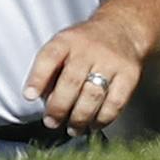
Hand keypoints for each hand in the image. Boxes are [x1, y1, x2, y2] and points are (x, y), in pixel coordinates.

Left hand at [24, 9, 148, 134]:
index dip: (37, 78)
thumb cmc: (86, 44)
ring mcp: (111, 61)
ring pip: (92, 96)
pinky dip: (102, 119)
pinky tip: (94, 124)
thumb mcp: (63, 45)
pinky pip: (115, 103)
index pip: (49, 57)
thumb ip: (50, 69)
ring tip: (73, 129)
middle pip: (71, 82)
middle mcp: (89, 48)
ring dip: (79, 118)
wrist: (122, 30)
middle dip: (58, 108)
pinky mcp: (129, 75)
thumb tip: (40, 99)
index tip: (29, 96)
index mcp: (68, 40)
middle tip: (52, 122)